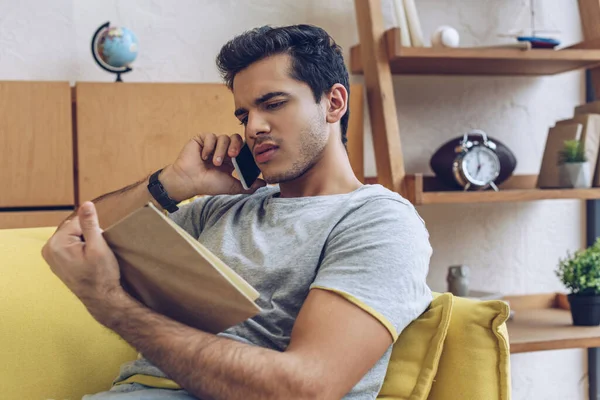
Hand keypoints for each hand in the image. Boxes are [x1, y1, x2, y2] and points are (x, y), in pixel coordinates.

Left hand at [41, 201, 123, 324]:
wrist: (101, 298)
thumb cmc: (101, 275)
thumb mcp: (98, 246)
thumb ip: (90, 224)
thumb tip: (86, 204)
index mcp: (56, 243)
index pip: (78, 222)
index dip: (93, 231)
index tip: (98, 247)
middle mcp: (48, 249)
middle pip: (74, 229)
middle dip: (88, 236)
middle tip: (95, 254)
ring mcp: (51, 257)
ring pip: (73, 237)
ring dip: (85, 243)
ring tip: (92, 259)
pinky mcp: (56, 262)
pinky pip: (70, 246)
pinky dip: (80, 250)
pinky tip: (87, 262)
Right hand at [162, 133, 265, 199]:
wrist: (189, 181)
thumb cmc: (208, 184)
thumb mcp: (231, 186)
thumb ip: (248, 186)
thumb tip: (265, 183)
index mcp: (230, 159)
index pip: (242, 149)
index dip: (245, 151)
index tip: (246, 158)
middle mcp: (222, 150)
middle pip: (236, 139)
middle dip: (236, 146)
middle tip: (232, 156)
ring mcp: (212, 144)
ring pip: (223, 138)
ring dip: (220, 150)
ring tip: (215, 163)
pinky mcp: (202, 139)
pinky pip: (210, 136)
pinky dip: (209, 147)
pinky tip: (203, 157)